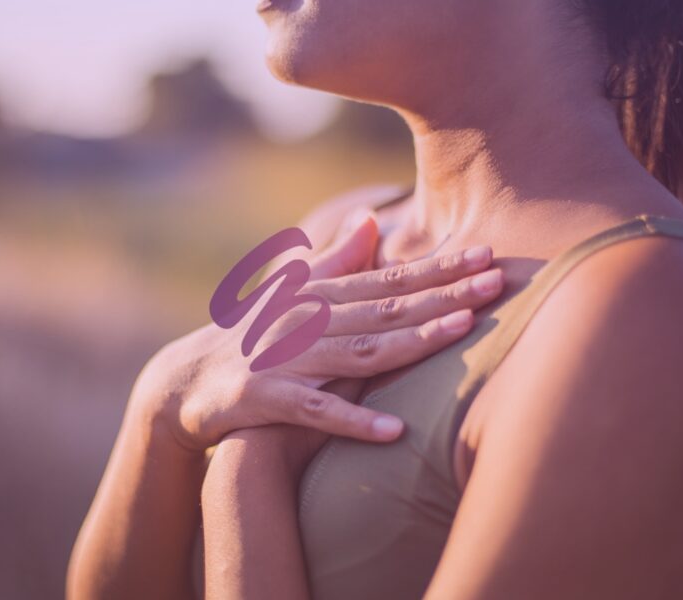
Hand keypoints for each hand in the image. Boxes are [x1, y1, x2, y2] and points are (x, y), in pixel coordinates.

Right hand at [131, 213, 503, 453]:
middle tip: (497, 282)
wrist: (184, 380)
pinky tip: (394, 431)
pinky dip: (353, 421)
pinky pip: (314, 411)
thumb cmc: (249, 335)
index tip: (487, 255)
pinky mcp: (263, 398)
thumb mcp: (289, 293)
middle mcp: (304, 319)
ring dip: (410, 342)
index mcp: (316, 294)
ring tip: (461, 333)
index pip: (387, 280)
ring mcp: (284, 357)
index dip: (439, 269)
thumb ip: (333, 261)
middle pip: (384, 308)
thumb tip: (371, 220)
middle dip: (443, 295)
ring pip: (358, 350)